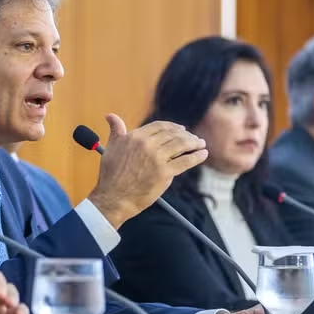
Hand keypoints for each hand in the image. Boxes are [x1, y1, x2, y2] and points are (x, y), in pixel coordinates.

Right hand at [88, 114, 207, 227]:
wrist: (113, 198)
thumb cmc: (110, 175)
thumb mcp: (110, 148)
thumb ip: (116, 131)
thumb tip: (110, 116)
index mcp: (135, 137)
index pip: (160, 126)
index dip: (173, 127)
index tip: (181, 130)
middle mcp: (147, 144)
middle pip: (173, 134)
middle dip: (186, 135)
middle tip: (194, 139)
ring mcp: (157, 158)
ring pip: (182, 145)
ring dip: (194, 143)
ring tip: (201, 144)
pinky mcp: (165, 173)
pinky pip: (186, 161)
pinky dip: (197, 157)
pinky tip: (203, 154)